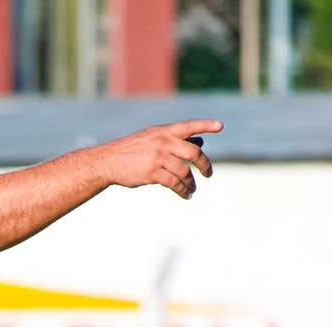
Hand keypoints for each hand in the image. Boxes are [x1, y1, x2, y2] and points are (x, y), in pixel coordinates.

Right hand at [95, 118, 222, 198]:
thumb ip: (177, 140)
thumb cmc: (134, 149)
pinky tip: (186, 195)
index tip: (220, 126)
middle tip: (209, 174)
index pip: (189, 126)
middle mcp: (163, 142)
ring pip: (184, 171)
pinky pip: (174, 183)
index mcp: (165, 131)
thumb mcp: (154, 138)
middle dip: (205, 165)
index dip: (205, 125)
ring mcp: (158, 157)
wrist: (111, 160)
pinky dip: (182, 191)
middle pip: (193, 153)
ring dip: (191, 183)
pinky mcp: (152, 173)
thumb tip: (200, 144)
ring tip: (192, 189)